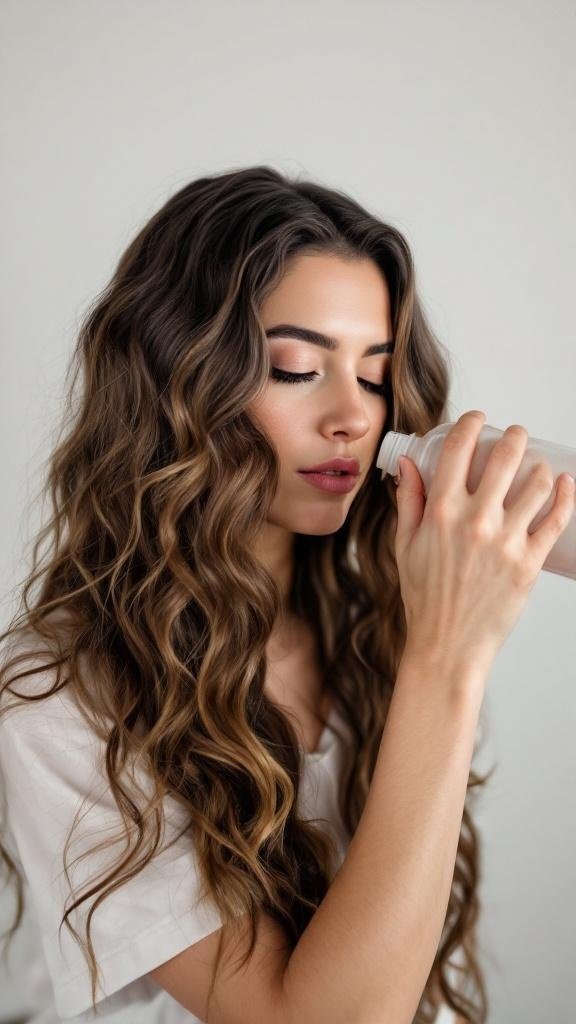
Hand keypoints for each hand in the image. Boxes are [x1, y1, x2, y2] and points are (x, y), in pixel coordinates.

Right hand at [394, 410, 574, 672]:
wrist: (447, 644)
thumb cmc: (425, 597)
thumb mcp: (405, 545)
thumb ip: (408, 501)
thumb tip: (409, 464)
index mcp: (440, 511)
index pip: (458, 448)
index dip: (471, 424)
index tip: (478, 420)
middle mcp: (475, 520)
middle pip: (504, 457)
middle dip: (513, 436)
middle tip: (516, 436)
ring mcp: (506, 541)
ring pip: (536, 484)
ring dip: (539, 466)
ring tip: (538, 466)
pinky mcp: (529, 562)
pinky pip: (556, 519)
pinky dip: (565, 496)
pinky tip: (565, 484)